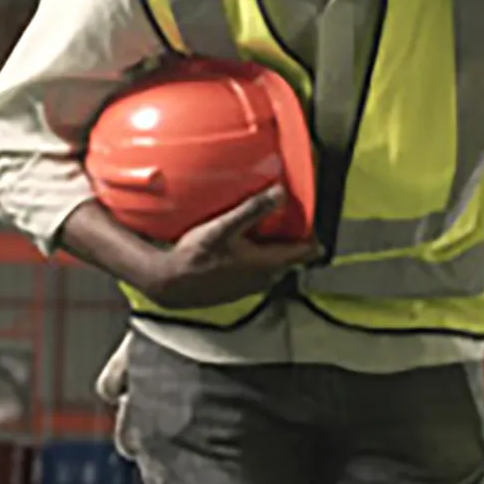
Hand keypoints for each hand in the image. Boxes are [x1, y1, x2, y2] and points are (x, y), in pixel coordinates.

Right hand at [139, 185, 322, 307]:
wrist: (170, 283)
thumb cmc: (196, 256)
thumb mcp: (224, 227)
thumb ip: (253, 209)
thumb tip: (280, 193)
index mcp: (268, 263)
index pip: (306, 252)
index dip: (313, 236)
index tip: (311, 220)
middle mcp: (265, 279)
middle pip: (292, 258)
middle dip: (293, 240)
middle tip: (289, 219)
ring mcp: (252, 287)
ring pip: (275, 266)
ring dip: (275, 250)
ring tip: (267, 230)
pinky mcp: (239, 290)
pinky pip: (260, 273)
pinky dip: (260, 259)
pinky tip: (245, 247)